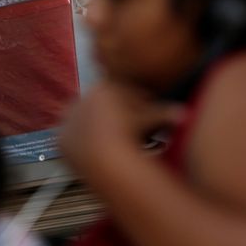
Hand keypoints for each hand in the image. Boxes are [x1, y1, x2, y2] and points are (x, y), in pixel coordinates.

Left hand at [60, 81, 184, 179]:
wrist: (103, 153)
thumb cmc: (131, 133)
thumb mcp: (151, 120)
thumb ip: (165, 114)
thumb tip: (185, 115)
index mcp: (102, 88)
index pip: (123, 95)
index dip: (137, 109)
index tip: (145, 122)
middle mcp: (81, 100)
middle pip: (103, 110)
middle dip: (117, 120)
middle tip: (131, 136)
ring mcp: (67, 120)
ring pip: (88, 126)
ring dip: (100, 134)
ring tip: (116, 148)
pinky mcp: (61, 140)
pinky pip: (75, 143)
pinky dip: (85, 148)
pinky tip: (99, 157)